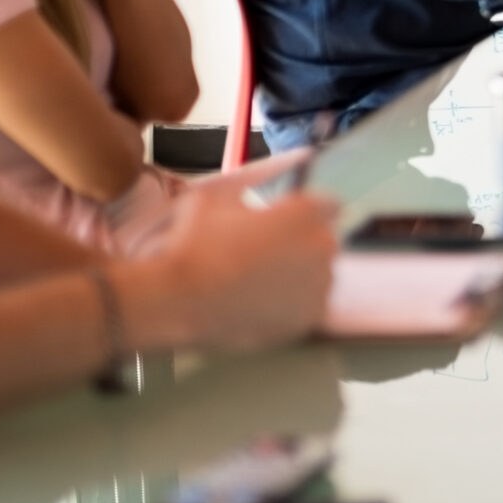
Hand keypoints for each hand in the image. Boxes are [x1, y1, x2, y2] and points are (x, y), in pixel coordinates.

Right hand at [119, 177, 339, 354]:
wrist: (175, 301)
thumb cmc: (192, 245)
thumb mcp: (217, 196)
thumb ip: (252, 184)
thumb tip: (264, 185)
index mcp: (306, 211)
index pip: (327, 205)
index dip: (304, 212)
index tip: (286, 221)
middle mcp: (322, 245)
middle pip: (322, 240)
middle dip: (300, 243)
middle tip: (263, 254)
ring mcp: (319, 285)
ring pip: (317, 274)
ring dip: (298, 274)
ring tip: (256, 282)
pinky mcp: (308, 318)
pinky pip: (308, 305)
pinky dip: (291, 304)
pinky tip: (260, 304)